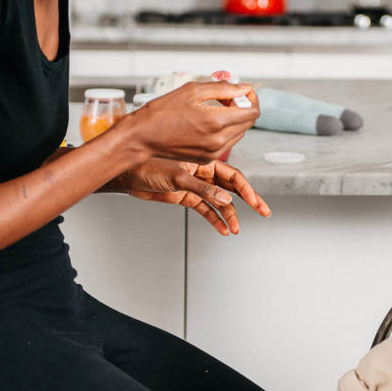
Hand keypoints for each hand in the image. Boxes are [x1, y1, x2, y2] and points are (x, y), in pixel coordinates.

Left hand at [117, 158, 270, 234]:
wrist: (128, 177)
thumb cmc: (147, 167)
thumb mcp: (177, 177)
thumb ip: (203, 190)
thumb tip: (225, 200)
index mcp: (204, 162)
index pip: (232, 176)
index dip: (247, 190)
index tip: (257, 202)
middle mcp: (202, 173)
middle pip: (231, 188)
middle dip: (248, 201)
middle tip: (263, 211)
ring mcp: (195, 186)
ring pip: (219, 202)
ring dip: (229, 215)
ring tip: (236, 228)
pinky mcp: (186, 197)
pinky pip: (205, 210)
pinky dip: (214, 219)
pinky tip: (222, 228)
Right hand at [124, 82, 259, 163]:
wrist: (143, 136)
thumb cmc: (162, 112)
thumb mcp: (193, 91)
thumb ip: (223, 89)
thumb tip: (244, 89)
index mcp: (216, 121)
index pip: (252, 111)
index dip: (251, 98)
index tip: (243, 92)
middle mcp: (218, 140)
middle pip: (248, 122)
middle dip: (243, 107)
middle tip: (226, 98)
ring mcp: (214, 152)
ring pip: (239, 132)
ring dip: (234, 119)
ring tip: (215, 108)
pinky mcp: (208, 158)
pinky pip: (228, 142)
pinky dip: (225, 130)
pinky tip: (209, 121)